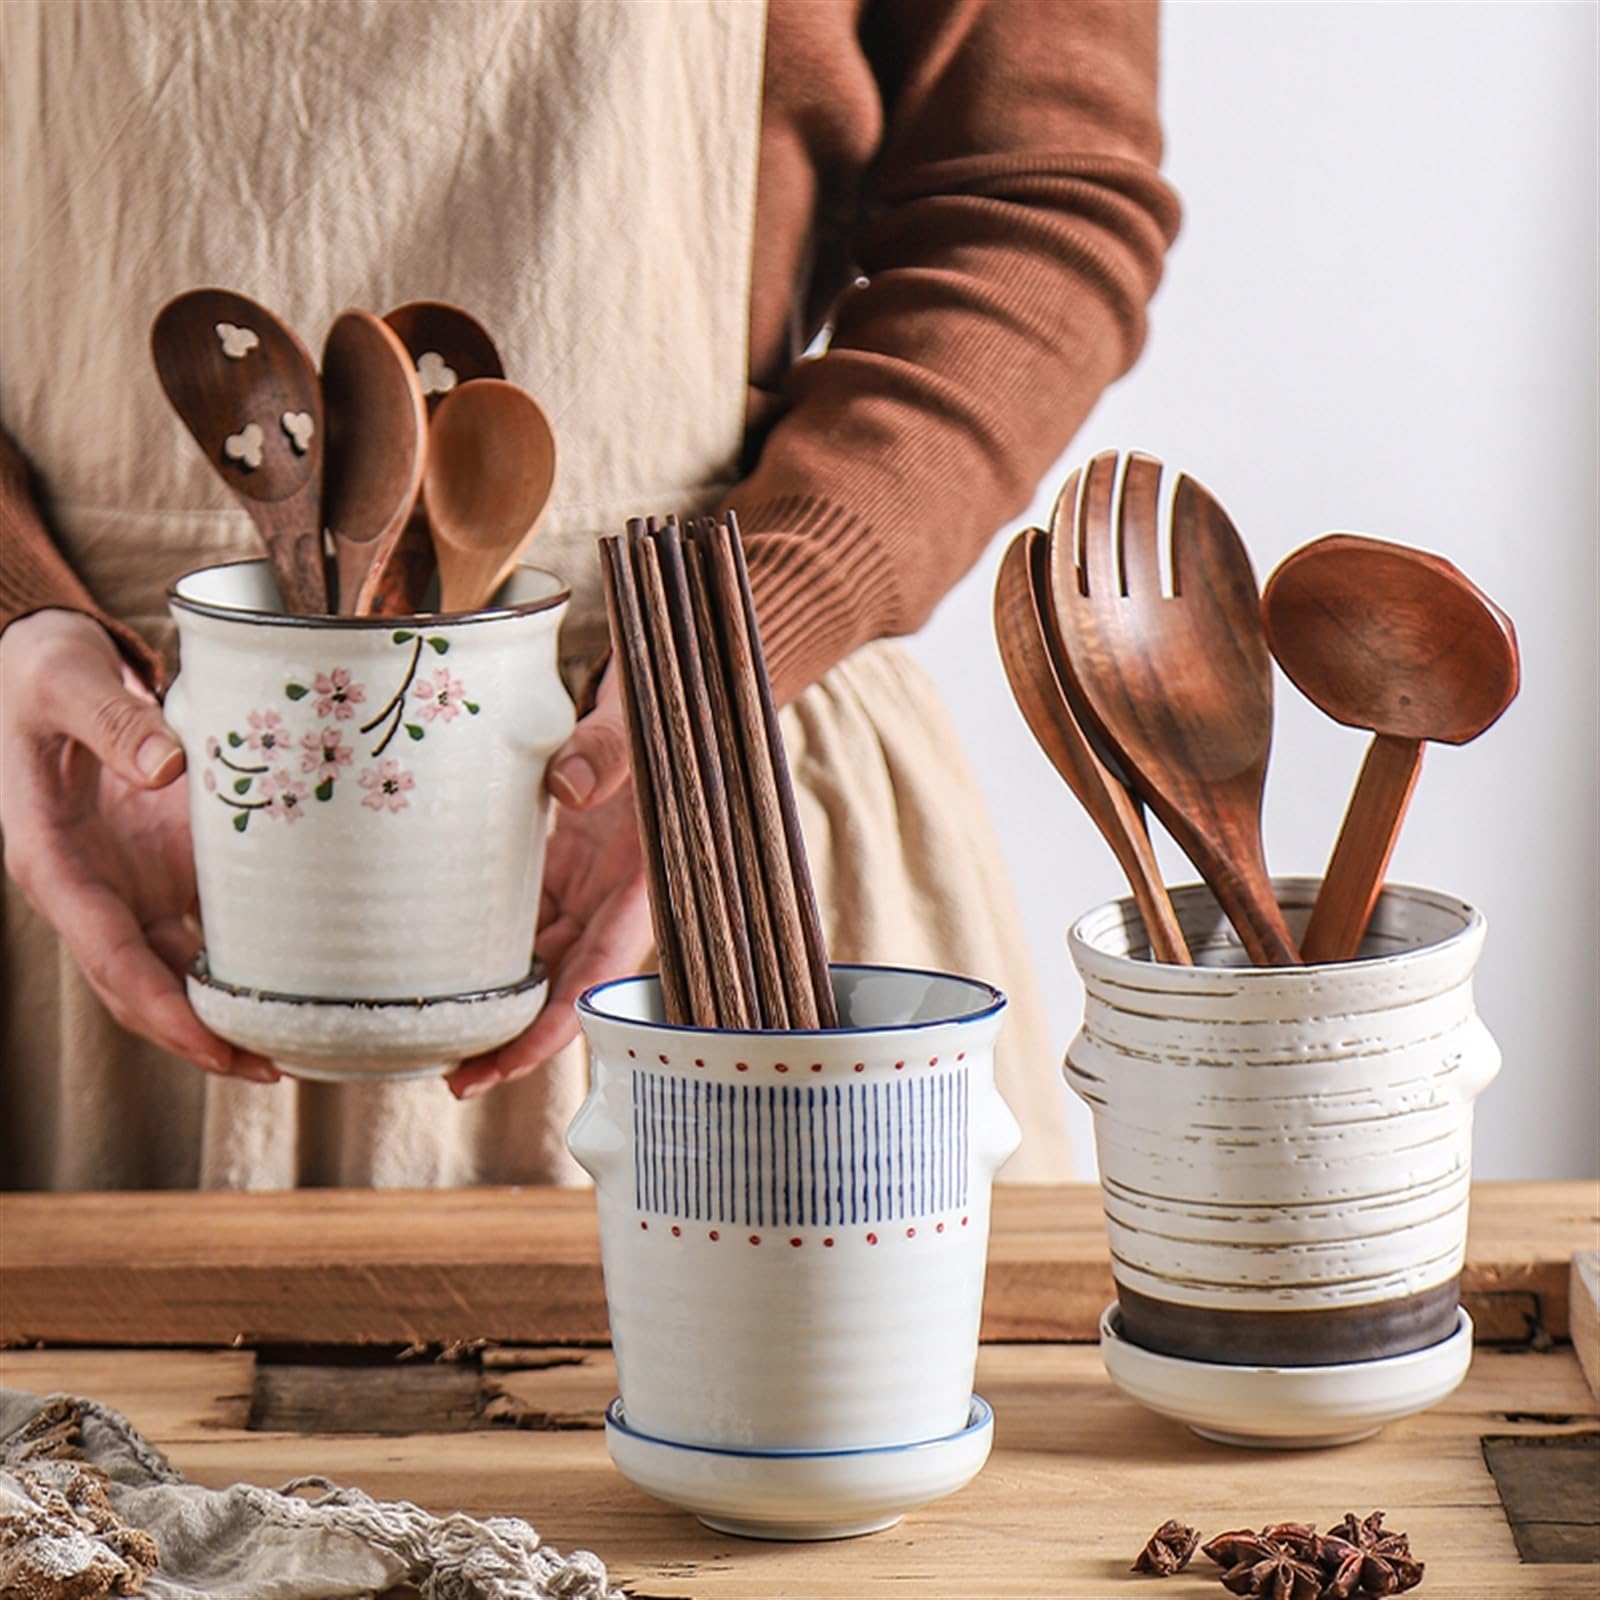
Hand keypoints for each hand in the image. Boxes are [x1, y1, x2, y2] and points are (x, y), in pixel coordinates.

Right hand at [0, 610, 277, 1080]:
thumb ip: (112, 720)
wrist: (52, 665)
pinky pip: (205, 928)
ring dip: (227, 1012)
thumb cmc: (46, 674)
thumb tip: (166, 767)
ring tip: (298, 1042)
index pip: (107, 957)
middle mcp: (92, 891)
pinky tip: (299, 978)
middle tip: (275, 1066)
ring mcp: (129, 885)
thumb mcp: (67, 682)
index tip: (212, 1046)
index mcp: (53, 864)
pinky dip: (246, 959)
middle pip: (143, 987)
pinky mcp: (164, 869)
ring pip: (176, 971)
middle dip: (201, 1036)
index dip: (160, 1010)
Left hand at [448, 665, 650, 1097]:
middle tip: (456, 1076)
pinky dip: (482, 947)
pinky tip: (436, 965)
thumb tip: (568, 789)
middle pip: (562, 987)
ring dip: (494, 999)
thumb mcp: (641, 731)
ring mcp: (582, 887)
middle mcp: (611, 899)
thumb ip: (608, 754)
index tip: (508, 1062)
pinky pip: (519, 919)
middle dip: (514, 1037)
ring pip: (536, 960)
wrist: (661, 700)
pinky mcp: (558, 868)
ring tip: (434, 1033)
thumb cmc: (661, 719)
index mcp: (644, 885)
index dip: (557, 1026)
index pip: (599, 974)